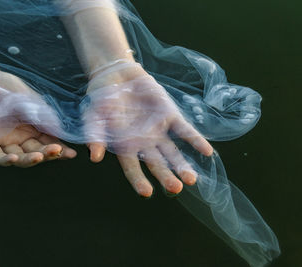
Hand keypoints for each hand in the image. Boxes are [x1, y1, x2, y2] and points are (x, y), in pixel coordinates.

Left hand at [0, 62, 75, 167]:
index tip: (71, 153)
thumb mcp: (29, 97)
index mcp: (33, 127)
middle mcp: (20, 137)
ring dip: (31, 159)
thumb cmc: (5, 85)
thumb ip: (42, 114)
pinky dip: (6, 160)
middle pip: (37, 151)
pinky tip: (15, 159)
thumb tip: (59, 130)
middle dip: (49, 154)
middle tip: (57, 151)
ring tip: (40, 156)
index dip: (60, 149)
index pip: (49, 142)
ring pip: (20, 157)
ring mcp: (4, 140)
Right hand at [83, 63, 212, 196]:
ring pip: (172, 153)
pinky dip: (195, 141)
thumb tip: (95, 157)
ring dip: (182, 165)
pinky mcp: (169, 115)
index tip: (146, 192)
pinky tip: (207, 152)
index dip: (139, 180)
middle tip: (175, 188)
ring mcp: (158, 130)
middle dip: (166, 177)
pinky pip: (184, 131)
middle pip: (157, 165)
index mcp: (124, 145)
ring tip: (192, 180)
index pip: (133, 168)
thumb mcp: (94, 114)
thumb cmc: (101, 97)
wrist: (116, 74)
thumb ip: (95, 134)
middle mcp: (143, 142)